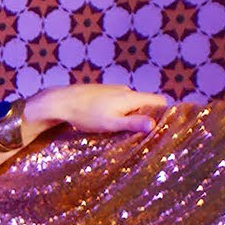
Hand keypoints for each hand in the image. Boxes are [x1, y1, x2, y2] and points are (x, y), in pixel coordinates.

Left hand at [26, 84, 169, 135]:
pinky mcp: (103, 93)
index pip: (159, 101)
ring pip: (131, 103)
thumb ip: (132, 123)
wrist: (61, 102)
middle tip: (142, 134)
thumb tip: (154, 125)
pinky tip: (109, 123)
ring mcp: (113, 90)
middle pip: (146, 102)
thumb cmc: (86, 115)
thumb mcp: (111, 123)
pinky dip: (119, 111)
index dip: (164, 113)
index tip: (161, 127)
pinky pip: (118, 102)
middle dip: (146, 116)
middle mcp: (125, 90)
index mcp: (131, 97)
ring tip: (124, 131)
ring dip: (131, 115)